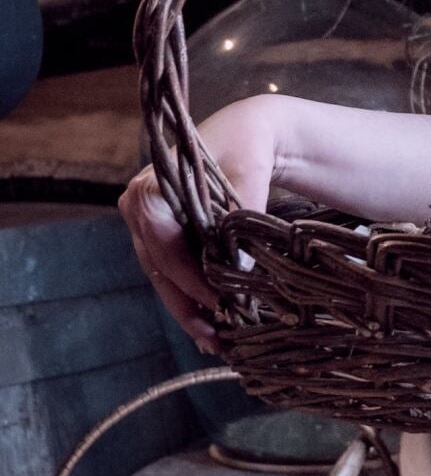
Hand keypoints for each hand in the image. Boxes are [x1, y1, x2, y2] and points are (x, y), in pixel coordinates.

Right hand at [119, 98, 279, 353]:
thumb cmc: (246, 150)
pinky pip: (169, 271)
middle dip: (187, 306)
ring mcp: (144, 223)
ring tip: (215, 342)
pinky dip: (189, 296)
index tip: (218, 304)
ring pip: (162, 276)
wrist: (246, 134)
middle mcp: (137, 207)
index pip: (164, 245)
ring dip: (187, 310)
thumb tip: (237, 272)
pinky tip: (208, 326)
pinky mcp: (159, 234)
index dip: (189, 279)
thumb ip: (239, 218)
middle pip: (158, 268)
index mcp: (151, 189)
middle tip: (216, 339)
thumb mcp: (247, 178)